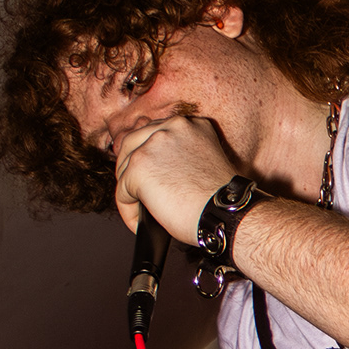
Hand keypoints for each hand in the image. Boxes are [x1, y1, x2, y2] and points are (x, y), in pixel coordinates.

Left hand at [114, 111, 240, 242]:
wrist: (227, 214)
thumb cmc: (222, 200)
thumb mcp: (206, 162)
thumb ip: (180, 155)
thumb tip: (158, 169)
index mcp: (189, 125)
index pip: (154, 132)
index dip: (148, 155)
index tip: (150, 174)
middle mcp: (171, 127)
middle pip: (132, 142)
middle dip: (130, 168)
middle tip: (135, 193)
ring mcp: (153, 145)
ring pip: (124, 166)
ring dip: (128, 191)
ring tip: (140, 211)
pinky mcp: (139, 167)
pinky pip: (121, 192)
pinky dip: (128, 211)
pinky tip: (140, 223)